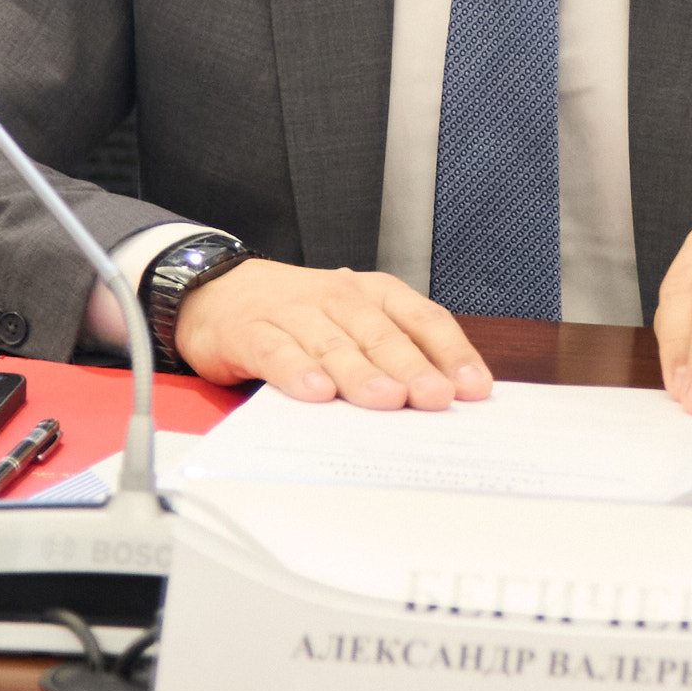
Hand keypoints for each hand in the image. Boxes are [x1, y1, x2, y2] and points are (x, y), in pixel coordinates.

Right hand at [173, 259, 491, 409]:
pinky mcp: (253, 332)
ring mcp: (294, 313)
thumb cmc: (299, 315)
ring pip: (334, 344)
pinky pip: (279, 353)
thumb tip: (447, 398)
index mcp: (374, 295)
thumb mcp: (353, 323)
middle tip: (434, 397)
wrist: (218, 291)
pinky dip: (298, 372)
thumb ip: (394, 353)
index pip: (422, 319)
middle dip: (412, 367)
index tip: (473, 388)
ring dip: (362, 373)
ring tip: (385, 399)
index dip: (452, 353)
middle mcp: (339, 298)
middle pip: (382, 334)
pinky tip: (315, 392)